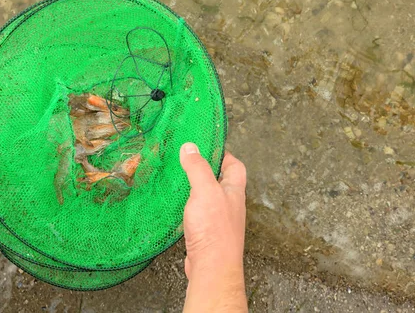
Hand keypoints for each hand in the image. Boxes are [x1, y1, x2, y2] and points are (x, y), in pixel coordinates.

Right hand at [180, 143, 246, 312]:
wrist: (212, 267)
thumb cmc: (214, 229)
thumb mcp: (205, 190)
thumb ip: (198, 168)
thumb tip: (190, 147)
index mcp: (234, 191)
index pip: (236, 166)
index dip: (224, 155)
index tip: (206, 148)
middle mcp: (230, 204)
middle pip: (222, 181)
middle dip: (207, 171)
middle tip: (189, 163)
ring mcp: (220, 220)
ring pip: (209, 198)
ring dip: (196, 189)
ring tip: (179, 181)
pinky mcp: (207, 234)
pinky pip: (200, 214)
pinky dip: (190, 207)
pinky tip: (178, 207)